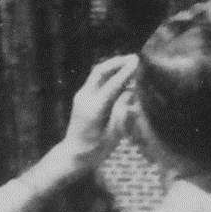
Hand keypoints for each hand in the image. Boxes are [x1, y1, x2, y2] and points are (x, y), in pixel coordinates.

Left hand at [60, 53, 146, 168]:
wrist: (73, 154)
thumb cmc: (96, 149)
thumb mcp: (113, 135)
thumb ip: (122, 115)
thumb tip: (131, 96)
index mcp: (95, 108)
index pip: (112, 84)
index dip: (125, 72)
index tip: (137, 61)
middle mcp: (85, 97)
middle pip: (100, 71)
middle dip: (116, 62)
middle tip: (133, 58)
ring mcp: (81, 96)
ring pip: (96, 74)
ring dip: (112, 67)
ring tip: (128, 63)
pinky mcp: (81, 98)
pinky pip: (95, 81)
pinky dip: (108, 75)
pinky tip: (120, 77)